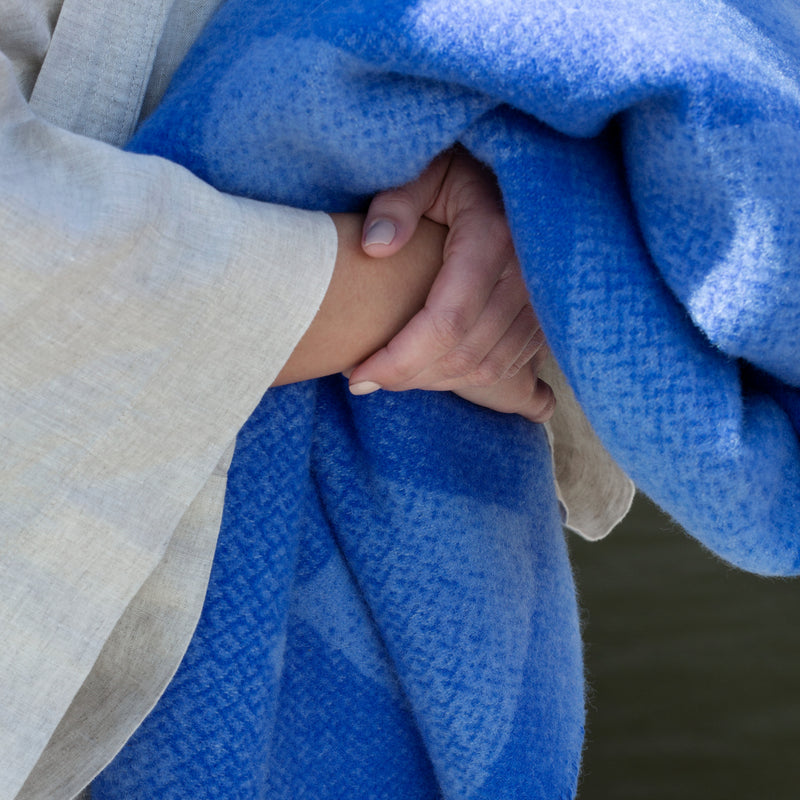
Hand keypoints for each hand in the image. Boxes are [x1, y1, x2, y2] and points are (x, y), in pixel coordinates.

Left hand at [350, 147, 553, 421]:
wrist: (522, 170)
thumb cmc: (463, 166)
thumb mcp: (426, 168)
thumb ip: (397, 202)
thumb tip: (374, 247)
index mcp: (493, 237)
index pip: (445, 323)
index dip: (399, 360)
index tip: (356, 375)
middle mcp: (527, 276)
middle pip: (463, 354)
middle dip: (408, 376)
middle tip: (362, 379)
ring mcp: (543, 301)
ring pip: (486, 369)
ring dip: (433, 381)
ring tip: (390, 375)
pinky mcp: (545, 317)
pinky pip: (506, 366)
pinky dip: (463, 377)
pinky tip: (427, 369)